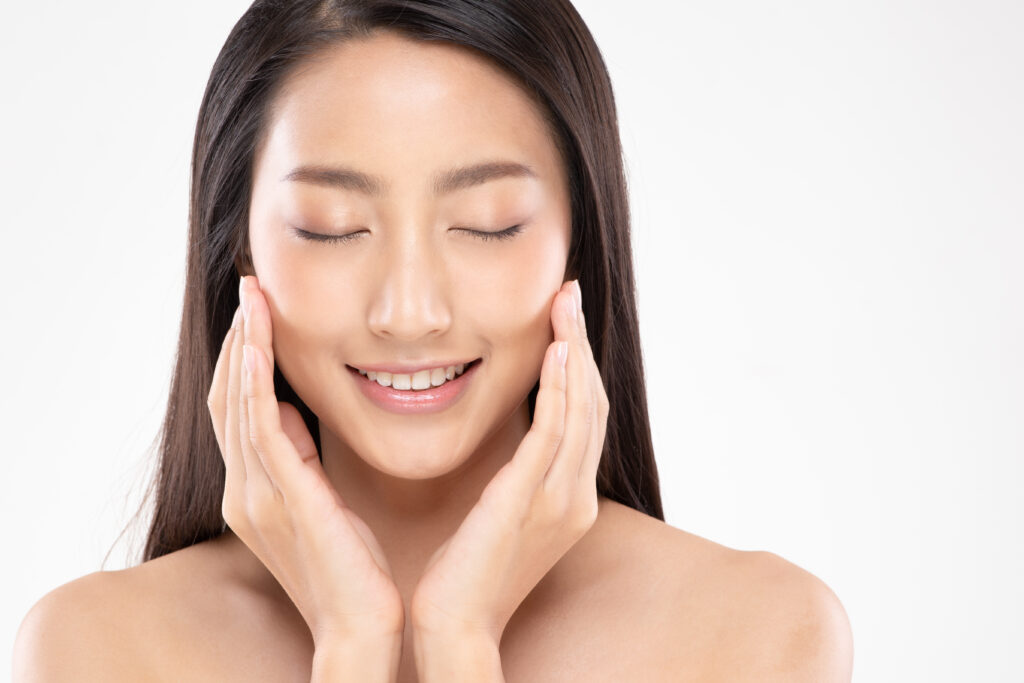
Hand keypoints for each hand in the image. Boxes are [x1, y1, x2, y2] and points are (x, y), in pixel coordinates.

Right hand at [207, 275, 404, 645]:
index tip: (260, 311)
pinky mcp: (281, 500)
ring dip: (243, 346)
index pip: (239, 409)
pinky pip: (258, 431)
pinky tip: (256, 345)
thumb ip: (301, 460)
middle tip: (251, 287)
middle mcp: (244, 489)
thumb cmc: (354, 567)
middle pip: (227, 398)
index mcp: (255, 489)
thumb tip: (293, 411)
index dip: (244, 357)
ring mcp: (256, 495)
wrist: (360, 625)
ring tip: (253, 296)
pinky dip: (252, 384)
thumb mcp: (324, 501)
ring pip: (237, 405)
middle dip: (239, 339)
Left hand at [409, 279, 608, 644]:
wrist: (455, 623)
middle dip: (582, 345)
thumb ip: (517, 472)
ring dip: (575, 352)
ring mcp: (558, 498)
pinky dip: (561, 389)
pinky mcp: (529, 499)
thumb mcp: (503, 512)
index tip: (564, 321)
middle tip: (568, 296)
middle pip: (592, 404)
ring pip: (581, 410)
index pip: (584, 417)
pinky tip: (558, 351)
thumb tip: (512, 435)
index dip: (579, 365)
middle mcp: (575, 494)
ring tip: (564, 306)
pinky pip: (554, 433)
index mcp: (570, 497)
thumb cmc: (468, 569)